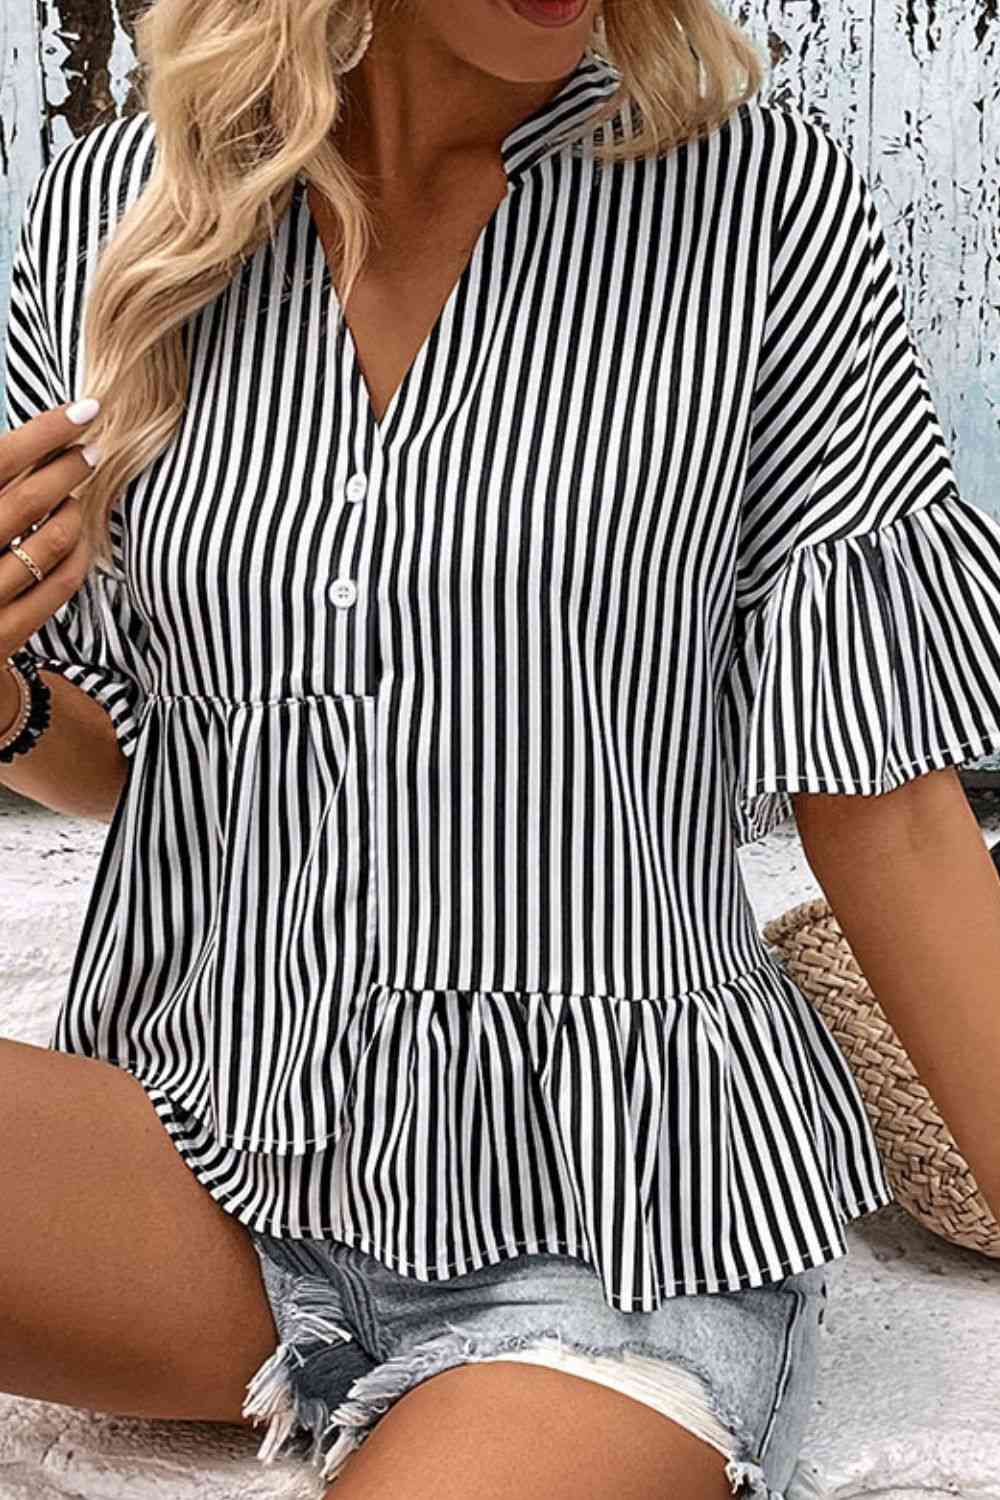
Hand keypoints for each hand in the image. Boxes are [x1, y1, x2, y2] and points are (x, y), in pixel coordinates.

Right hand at [0, 401, 101, 738]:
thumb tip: (30, 441)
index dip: (43, 432)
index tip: (82, 410)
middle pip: (28, 500)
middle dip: (68, 469)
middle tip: (90, 452)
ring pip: (50, 542)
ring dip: (74, 513)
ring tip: (75, 499)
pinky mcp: (0, 637)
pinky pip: (58, 585)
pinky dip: (77, 555)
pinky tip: (77, 538)